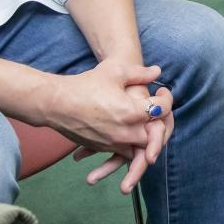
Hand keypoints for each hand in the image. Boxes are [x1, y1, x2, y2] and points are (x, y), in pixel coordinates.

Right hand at [36, 61, 173, 193]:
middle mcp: (126, 132)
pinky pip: (123, 151)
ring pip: (140, 147)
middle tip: (158, 110)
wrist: (56, 103)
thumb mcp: (115, 72)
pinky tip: (127, 130)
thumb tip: (157, 72)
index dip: (167, 98)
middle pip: (155, 134)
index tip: (163, 91)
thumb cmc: (85, 84)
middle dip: (159, 122)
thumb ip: (139, 73)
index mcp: (132, 112)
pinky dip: (129, 144)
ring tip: (145, 122)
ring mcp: (114, 143)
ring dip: (145, 137)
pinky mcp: (103, 148)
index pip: (162, 109)